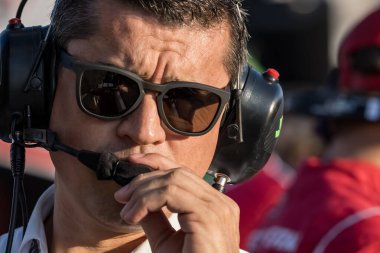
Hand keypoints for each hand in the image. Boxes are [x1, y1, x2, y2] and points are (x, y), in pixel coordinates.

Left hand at [114, 153, 239, 252]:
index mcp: (213, 205)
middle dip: (144, 179)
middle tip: (122, 197)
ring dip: (143, 191)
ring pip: (173, 180)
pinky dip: (147, 200)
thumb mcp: (166, 242)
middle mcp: (220, 203)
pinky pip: (172, 193)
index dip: (157, 161)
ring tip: (127, 211)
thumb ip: (155, 218)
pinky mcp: (209, 216)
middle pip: (177, 173)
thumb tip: (137, 201)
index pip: (185, 172)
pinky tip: (134, 215)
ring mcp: (218, 208)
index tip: (133, 163)